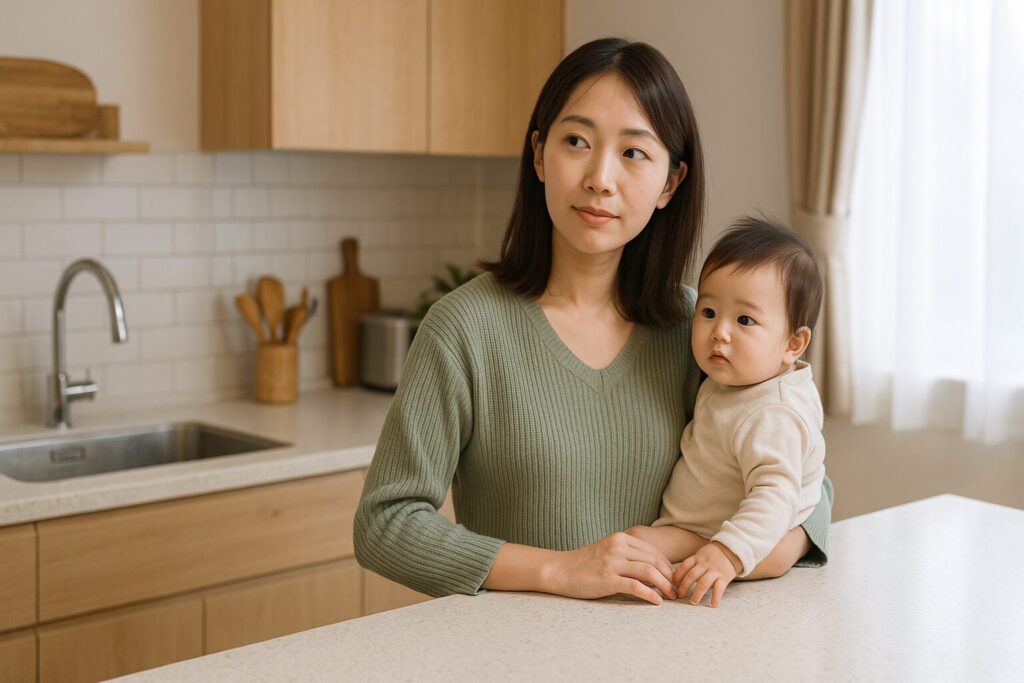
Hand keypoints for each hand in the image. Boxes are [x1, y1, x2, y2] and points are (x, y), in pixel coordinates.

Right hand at [544, 532, 676, 604]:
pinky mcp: (607, 578)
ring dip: (664, 586)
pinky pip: (635, 586)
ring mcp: (612, 562)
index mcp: (620, 538)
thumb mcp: (607, 552)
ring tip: (670, 597)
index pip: (653, 551)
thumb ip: (627, 556)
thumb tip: (652, 570)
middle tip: (676, 590)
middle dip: (669, 577)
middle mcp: (618, 547)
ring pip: (649, 572)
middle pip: (654, 561)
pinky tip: (656, 602)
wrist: (559, 570)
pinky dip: (650, 594)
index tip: (673, 579)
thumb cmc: (584, 564)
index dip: (667, 566)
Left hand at [674, 541, 741, 607]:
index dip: (677, 576)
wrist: (731, 550)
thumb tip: (676, 577)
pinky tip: (713, 605)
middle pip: (692, 575)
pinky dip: (716, 597)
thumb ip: (692, 564)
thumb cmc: (712, 555)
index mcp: (697, 558)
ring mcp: (715, 570)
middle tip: (680, 596)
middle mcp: (705, 564)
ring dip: (697, 594)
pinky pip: (719, 588)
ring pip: (703, 582)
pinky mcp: (725, 577)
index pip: (684, 566)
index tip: (673, 584)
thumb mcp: (700, 554)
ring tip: (693, 602)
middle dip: (684, 586)